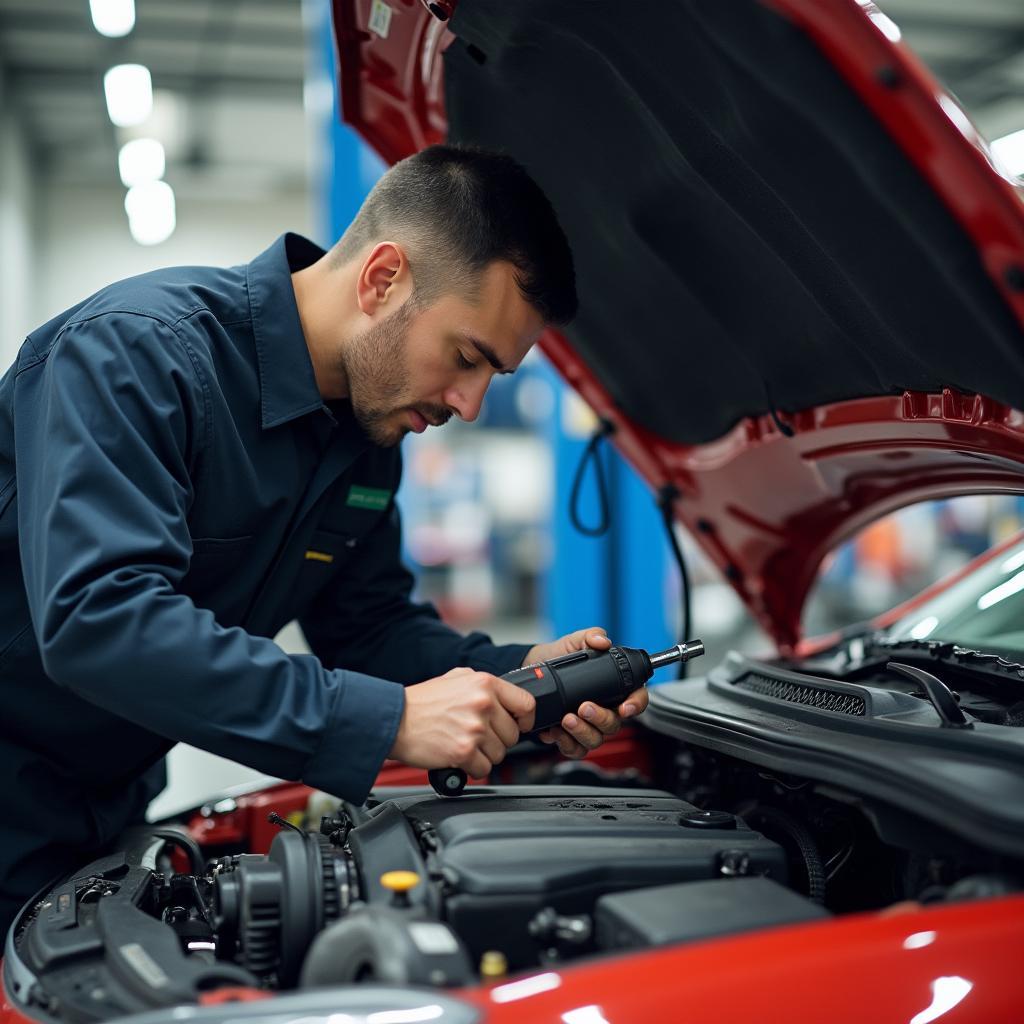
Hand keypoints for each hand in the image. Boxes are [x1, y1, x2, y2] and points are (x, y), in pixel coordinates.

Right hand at [389, 667, 536, 778]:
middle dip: (498, 739)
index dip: (525, 719)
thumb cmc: (422, 702)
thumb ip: (483, 685)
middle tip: (477, 736)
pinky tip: (458, 755)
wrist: (394, 720)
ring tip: (463, 743)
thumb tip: (507, 697)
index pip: (527, 704)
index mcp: (485, 684)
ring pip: (500, 754)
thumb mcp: (456, 677)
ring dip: (484, 754)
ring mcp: (474, 729)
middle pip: (513, 735)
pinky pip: (484, 769)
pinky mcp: (463, 751)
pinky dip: (472, 768)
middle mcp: (483, 704)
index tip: (518, 724)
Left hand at [525, 627, 649, 758]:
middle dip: (600, 717)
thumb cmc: (560, 658)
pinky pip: (575, 749)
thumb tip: (602, 641)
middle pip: (615, 723)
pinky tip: (554, 730)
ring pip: (596, 739)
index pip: (637, 699)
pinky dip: (565, 742)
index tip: (624, 707)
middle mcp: (606, 710)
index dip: (636, 704)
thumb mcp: (574, 642)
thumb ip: (590, 636)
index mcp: (614, 688)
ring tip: (566, 718)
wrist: (535, 671)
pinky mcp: (572, 738)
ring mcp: (590, 726)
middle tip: (584, 707)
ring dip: (582, 731)